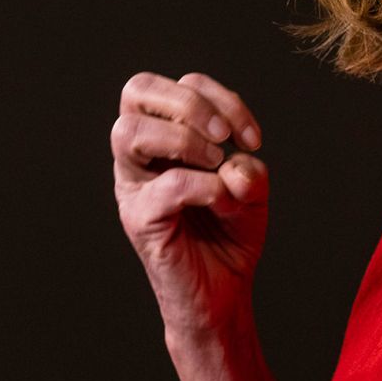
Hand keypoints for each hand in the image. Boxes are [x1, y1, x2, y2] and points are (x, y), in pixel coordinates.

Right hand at [112, 71, 269, 336]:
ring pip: (128, 131)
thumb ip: (249, 164)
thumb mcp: (253, 189)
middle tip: (224, 138)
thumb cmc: (230, 236)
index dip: (222, 98)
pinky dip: (204, 186)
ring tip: (215, 162)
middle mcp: (140, 156)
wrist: (223, 295)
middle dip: (189, 103)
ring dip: (183, 138)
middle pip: (136, 89)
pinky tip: (222, 201)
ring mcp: (134, 187)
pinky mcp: (140, 220)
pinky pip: (164, 186)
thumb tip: (232, 162)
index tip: (252, 138)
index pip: (179, 85)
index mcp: (164, 137)